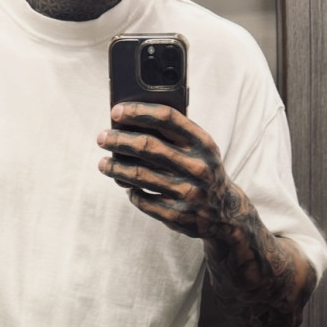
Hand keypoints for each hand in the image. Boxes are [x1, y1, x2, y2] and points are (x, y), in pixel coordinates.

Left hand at [97, 102, 236, 238]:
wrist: (224, 213)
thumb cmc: (202, 170)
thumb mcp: (200, 149)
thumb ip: (174, 135)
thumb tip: (129, 124)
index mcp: (203, 143)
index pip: (167, 118)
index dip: (138, 112)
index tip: (116, 111)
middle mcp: (197, 167)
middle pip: (147, 146)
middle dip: (119, 140)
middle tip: (102, 138)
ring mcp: (188, 193)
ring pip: (139, 175)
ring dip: (115, 168)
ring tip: (103, 164)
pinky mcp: (177, 215)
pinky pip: (143, 200)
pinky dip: (131, 192)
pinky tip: (126, 186)